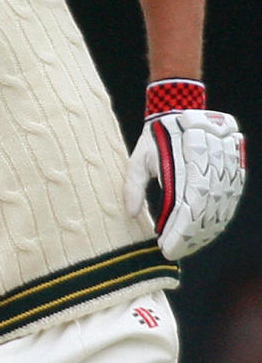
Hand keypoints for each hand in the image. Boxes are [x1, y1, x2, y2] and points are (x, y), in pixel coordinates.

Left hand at [125, 108, 245, 259]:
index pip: (184, 209)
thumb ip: (132, 186)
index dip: (176, 232)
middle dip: (188, 238)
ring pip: (218, 212)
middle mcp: (207, 170)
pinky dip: (216, 221)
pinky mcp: (233, 172)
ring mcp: (224, 171)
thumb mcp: (138, 158)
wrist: (182, 110)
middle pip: (203, 214)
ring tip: (186, 247)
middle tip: (172, 252)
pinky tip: (204, 233)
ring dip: (203, 233)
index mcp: (183, 166)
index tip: (164, 248)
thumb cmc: (155, 137)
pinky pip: (228, 203)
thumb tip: (129, 213)